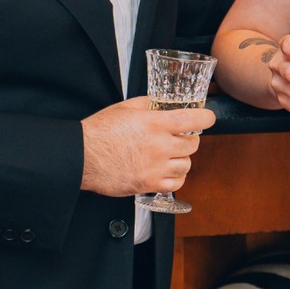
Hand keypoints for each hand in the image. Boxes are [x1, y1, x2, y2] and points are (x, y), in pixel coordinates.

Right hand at [79, 96, 214, 195]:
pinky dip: (176, 177)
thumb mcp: (125, 108)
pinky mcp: (148, 184)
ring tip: (171, 155)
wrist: (82, 157)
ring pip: (187, 165)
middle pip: (193, 144)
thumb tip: (162, 104)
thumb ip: (148, 105)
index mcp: (154, 123)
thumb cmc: (99, 132)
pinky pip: (176, 184)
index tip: (208, 118)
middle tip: (181, 138)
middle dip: (190, 139)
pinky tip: (167, 171)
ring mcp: (155, 167)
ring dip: (182, 159)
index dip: (206, 117)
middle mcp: (159, 146)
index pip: (193, 120)